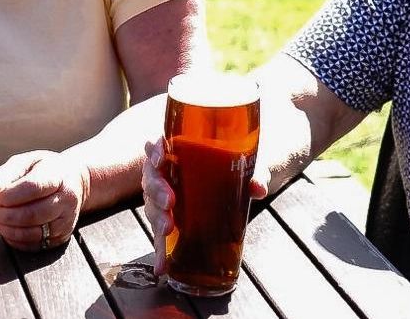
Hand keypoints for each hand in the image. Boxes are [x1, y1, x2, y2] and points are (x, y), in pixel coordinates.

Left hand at [0, 150, 89, 250]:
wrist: (74, 182)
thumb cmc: (44, 170)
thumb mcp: (26, 162)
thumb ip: (5, 175)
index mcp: (58, 175)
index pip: (33, 187)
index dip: (10, 195)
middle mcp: (67, 200)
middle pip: (32, 214)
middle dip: (4, 215)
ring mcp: (66, 221)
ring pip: (32, 233)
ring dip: (6, 229)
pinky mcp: (61, 237)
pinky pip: (33, 245)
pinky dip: (14, 239)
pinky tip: (6, 228)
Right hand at [142, 138, 269, 275]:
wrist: (239, 184)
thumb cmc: (236, 167)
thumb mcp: (246, 166)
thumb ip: (253, 173)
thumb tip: (258, 188)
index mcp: (180, 150)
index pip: (158, 145)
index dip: (154, 150)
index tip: (160, 159)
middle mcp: (167, 171)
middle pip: (151, 176)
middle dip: (157, 189)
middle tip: (170, 201)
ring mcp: (164, 196)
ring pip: (151, 204)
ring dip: (157, 217)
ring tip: (168, 229)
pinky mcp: (169, 219)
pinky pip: (159, 233)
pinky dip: (159, 250)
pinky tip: (161, 265)